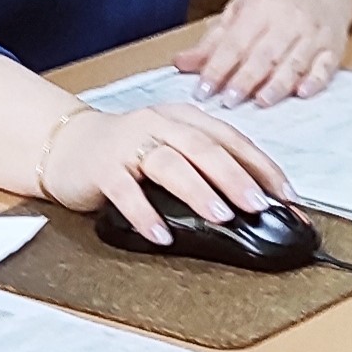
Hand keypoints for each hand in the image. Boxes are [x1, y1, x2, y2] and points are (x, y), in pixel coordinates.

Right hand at [40, 103, 295, 244]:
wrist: (66, 144)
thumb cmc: (128, 151)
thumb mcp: (172, 148)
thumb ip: (206, 166)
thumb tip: (255, 201)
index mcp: (183, 117)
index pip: (231, 138)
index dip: (261, 165)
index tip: (285, 195)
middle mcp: (159, 124)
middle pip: (204, 147)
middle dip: (235, 176)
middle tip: (259, 204)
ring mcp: (130, 144)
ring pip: (170, 163)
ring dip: (198, 190)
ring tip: (221, 216)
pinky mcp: (103, 168)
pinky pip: (125, 190)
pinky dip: (145, 212)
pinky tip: (160, 234)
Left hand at [174, 0, 351, 107]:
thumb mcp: (240, 9)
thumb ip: (213, 41)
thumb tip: (180, 63)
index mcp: (260, 8)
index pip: (235, 42)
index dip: (218, 67)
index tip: (203, 90)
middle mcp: (287, 20)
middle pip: (264, 54)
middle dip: (246, 78)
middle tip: (228, 101)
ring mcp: (313, 34)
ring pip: (294, 62)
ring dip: (277, 84)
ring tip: (260, 102)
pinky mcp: (333, 48)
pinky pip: (325, 66)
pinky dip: (314, 80)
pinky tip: (302, 93)